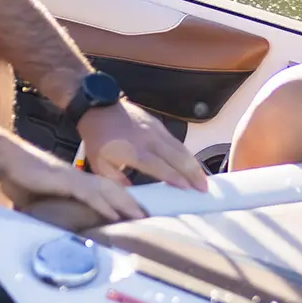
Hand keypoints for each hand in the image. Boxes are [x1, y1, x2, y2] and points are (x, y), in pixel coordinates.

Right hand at [0, 145, 145, 225]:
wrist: (6, 158)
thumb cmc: (17, 177)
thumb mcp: (34, 198)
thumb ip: (44, 208)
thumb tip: (43, 222)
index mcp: (75, 181)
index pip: (104, 191)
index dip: (120, 202)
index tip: (134, 215)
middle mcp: (79, 177)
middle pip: (113, 189)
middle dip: (131, 203)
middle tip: (149, 218)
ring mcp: (73, 178)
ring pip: (107, 191)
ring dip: (124, 204)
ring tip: (140, 218)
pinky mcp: (65, 181)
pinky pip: (89, 195)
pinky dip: (103, 206)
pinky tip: (114, 216)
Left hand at [76, 100, 210, 191]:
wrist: (98, 108)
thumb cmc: (97, 138)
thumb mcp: (99, 164)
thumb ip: (117, 181)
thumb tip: (132, 194)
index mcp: (135, 151)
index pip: (160, 167)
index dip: (175, 178)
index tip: (188, 189)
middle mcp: (149, 140)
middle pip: (177, 158)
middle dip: (193, 174)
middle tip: (204, 189)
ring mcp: (156, 130)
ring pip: (181, 148)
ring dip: (193, 164)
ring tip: (203, 179)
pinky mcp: (158, 124)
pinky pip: (176, 141)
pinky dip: (186, 153)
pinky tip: (191, 163)